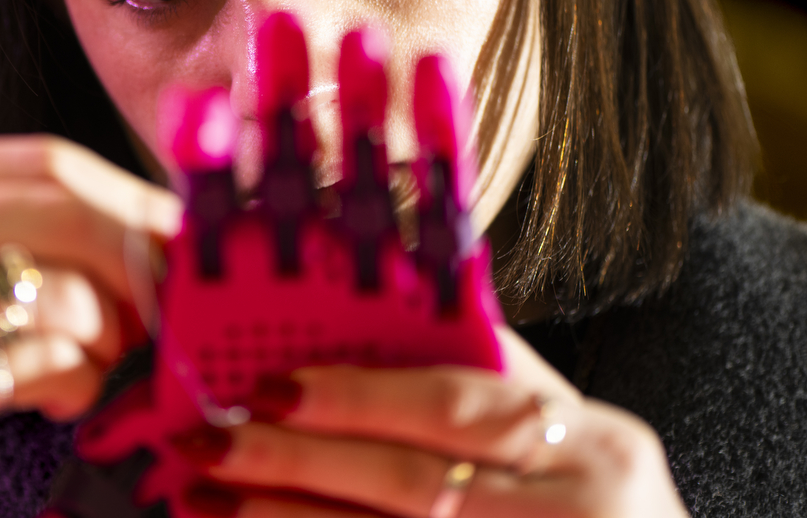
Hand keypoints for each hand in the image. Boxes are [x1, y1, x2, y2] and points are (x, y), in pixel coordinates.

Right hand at [0, 135, 180, 517]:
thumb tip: (132, 225)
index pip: (41, 159)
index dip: (128, 194)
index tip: (179, 231)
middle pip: (65, 210)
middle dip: (141, 256)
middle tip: (174, 300)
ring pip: (65, 292)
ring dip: (111, 336)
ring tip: (99, 363)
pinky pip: (45, 365)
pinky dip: (79, 385)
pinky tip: (61, 401)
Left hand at [171, 329, 687, 517]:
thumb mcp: (593, 446)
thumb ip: (507, 385)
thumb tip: (410, 309)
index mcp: (596, 447)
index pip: (454, 406)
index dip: (356, 394)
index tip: (271, 384)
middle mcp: (576, 513)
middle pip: (411, 484)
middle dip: (298, 463)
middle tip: (210, 442)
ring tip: (210, 499)